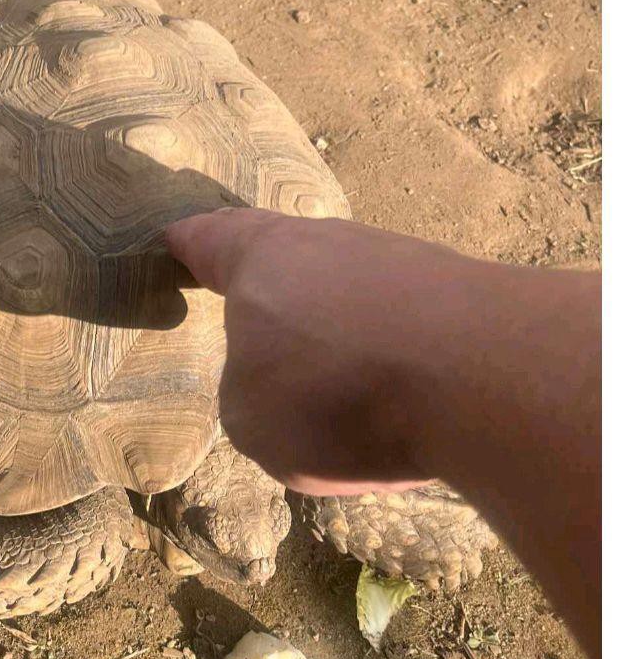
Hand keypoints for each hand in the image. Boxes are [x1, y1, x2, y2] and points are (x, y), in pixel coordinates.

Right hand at [165, 209, 475, 493]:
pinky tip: (394, 402)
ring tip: (332, 393)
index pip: (208, 239)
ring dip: (332, 331)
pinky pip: (398, 323)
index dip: (187, 244)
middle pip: (283, 259)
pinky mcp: (453, 291)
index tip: (173, 240)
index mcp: (260, 256)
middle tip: (251, 325)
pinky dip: (385, 356)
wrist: (484, 378)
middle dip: (268, 291)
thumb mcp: (249, 419)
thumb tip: (286, 383)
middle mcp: (326, 241)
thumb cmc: (336, 391)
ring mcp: (396, 260)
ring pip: (344, 290)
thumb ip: (249, 394)